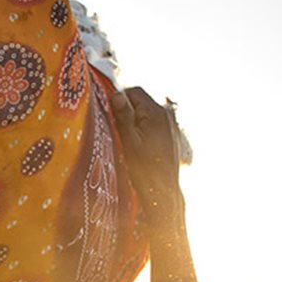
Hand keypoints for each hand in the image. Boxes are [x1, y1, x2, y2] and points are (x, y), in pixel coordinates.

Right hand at [110, 87, 183, 230]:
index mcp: (154, 113)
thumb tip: (116, 94)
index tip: (109, 111)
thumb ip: (123, 115)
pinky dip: (145, 127)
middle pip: (142, 100)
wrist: (163, 190)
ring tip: (127, 136)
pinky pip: (155, 123)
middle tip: (116, 125)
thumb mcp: (128, 140)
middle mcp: (165, 114)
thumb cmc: (143, 167)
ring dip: (136, 118)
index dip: (120, 98)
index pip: (134, 91)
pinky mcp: (172, 135)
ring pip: (148, 112)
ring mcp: (171, 124)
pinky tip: (139, 144)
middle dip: (128, 108)